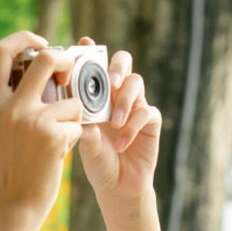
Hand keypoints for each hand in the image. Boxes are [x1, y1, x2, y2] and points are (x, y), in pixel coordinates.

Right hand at [0, 31, 83, 217]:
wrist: (16, 200)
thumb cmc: (12, 161)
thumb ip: (10, 95)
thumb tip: (35, 60)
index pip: (1, 50)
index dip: (25, 38)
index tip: (42, 43)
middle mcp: (8, 106)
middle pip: (46, 58)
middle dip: (66, 60)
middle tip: (71, 71)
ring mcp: (31, 120)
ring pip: (71, 98)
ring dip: (74, 114)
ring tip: (61, 133)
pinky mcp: (52, 136)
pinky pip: (78, 123)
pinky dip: (75, 135)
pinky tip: (61, 151)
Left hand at [75, 36, 161, 201]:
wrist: (117, 187)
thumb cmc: (97, 162)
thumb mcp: (84, 144)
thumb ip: (83, 127)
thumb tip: (81, 114)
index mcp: (96, 95)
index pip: (95, 66)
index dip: (91, 52)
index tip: (84, 43)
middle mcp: (117, 94)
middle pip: (123, 62)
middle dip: (117, 66)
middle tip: (111, 81)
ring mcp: (135, 105)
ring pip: (137, 83)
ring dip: (124, 101)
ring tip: (113, 122)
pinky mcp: (151, 121)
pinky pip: (147, 112)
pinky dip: (133, 126)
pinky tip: (122, 143)